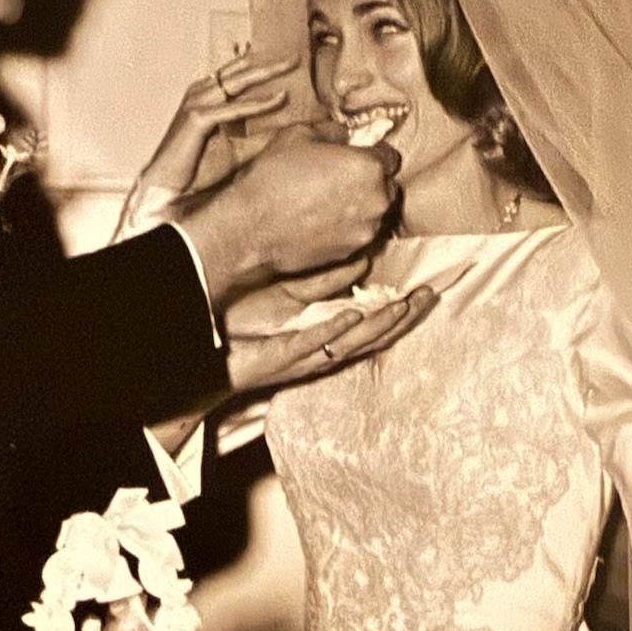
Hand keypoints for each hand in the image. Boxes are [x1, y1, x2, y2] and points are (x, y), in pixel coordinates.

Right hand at [135, 52, 294, 200]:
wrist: (167, 186)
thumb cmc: (197, 168)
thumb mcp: (234, 147)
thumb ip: (255, 134)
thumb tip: (284, 131)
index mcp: (205, 95)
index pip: (235, 73)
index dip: (259, 63)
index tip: (283, 56)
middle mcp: (200, 92)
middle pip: (240, 71)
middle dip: (269, 63)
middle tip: (296, 56)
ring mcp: (197, 102)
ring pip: (238, 83)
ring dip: (266, 73)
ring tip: (292, 66)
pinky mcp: (198, 118)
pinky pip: (234, 108)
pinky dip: (258, 104)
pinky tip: (279, 98)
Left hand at [143, 285, 435, 460]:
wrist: (201, 363)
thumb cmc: (243, 336)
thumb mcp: (286, 302)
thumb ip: (320, 287)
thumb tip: (355, 267)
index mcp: (323, 342)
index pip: (371, 328)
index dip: (401, 313)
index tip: (427, 293)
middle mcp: (319, 355)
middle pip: (371, 339)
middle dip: (402, 319)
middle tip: (430, 298)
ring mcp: (300, 359)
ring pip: (348, 344)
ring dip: (377, 325)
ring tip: (402, 306)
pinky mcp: (276, 358)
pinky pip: (309, 345)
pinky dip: (331, 331)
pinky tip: (350, 316)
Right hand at [181, 122, 401, 309]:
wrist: (251, 227)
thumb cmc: (273, 177)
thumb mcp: (299, 135)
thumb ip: (333, 131)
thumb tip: (346, 134)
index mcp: (369, 167)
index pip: (390, 157)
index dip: (373, 154)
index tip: (357, 156)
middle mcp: (377, 201)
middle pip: (387, 188)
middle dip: (371, 183)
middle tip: (342, 180)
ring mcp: (365, 231)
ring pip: (374, 214)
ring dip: (360, 208)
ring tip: (328, 203)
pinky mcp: (351, 253)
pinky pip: (358, 235)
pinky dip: (347, 228)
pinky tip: (322, 222)